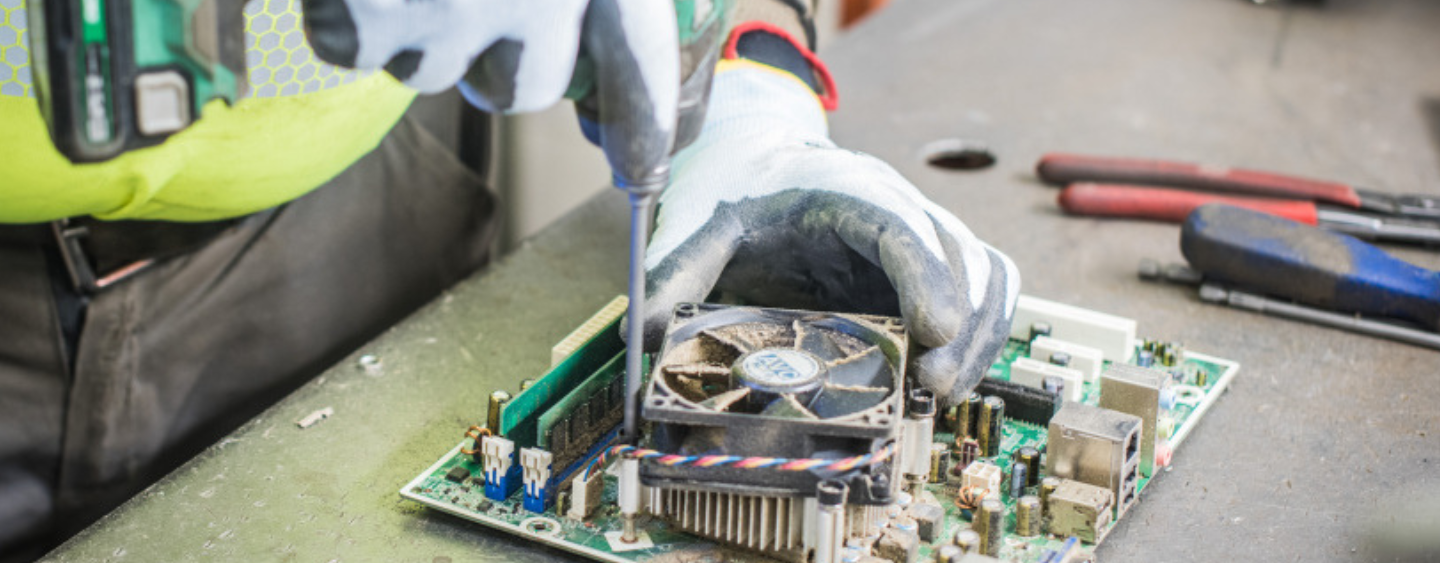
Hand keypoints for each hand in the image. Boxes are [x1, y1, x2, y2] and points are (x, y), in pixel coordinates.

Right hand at [300, 0, 677, 113]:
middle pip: (520, 89)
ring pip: (430, 72)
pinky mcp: (367, 15)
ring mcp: (447, 6)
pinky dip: (345, 17)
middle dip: (495, 63)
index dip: (642, 126)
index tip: (643, 175)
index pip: (635, 61)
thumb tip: (606, 41)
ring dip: (414, 29)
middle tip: (465, 4)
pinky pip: (356, 52)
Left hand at [643, 60, 1020, 400]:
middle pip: (960, 256)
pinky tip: (952, 383)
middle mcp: (899, 210)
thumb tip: (644, 338)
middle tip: (933, 390)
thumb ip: (676, 275)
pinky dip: (983, 339)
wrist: (760, 159)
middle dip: (960, 327)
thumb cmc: (739, 189)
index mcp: (845, 191)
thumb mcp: (699, 224)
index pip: (901, 227)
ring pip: (987, 277)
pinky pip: (983, 297)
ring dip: (980, 339)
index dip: (924, 277)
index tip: (932, 331)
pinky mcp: (930, 273)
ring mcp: (923, 240)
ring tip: (944, 398)